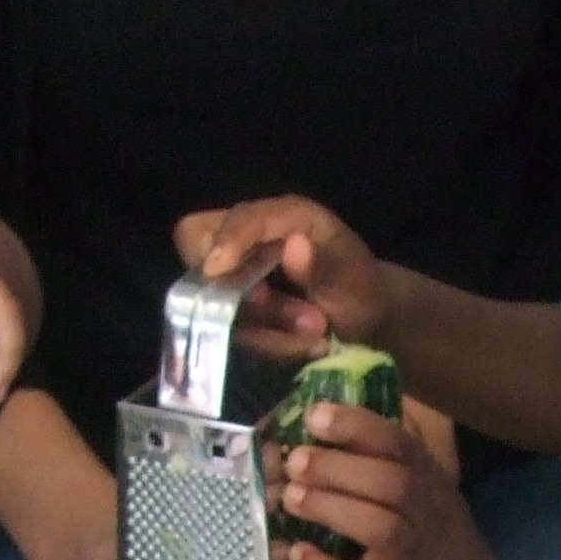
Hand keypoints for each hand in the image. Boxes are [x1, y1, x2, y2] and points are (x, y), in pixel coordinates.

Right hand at [172, 195, 387, 355]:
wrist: (362, 322)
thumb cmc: (360, 290)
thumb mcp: (355, 279)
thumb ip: (324, 265)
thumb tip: (293, 245)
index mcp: (285, 215)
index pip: (239, 217)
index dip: (225, 240)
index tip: (217, 271)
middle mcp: (252, 236)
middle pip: (198, 243)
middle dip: (233, 288)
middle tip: (285, 313)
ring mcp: (236, 269)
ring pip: (212, 296)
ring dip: (262, 326)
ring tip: (313, 331)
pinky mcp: (231, 303)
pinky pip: (226, 326)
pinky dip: (263, 342)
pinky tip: (298, 344)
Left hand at [272, 401, 518, 559]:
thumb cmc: (438, 550)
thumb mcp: (431, 498)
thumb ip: (398, 462)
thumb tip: (341, 416)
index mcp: (430, 484)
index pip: (400, 444)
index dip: (356, 425)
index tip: (315, 416)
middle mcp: (427, 517)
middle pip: (391, 482)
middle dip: (337, 466)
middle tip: (294, 462)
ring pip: (378, 528)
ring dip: (330, 507)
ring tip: (290, 497)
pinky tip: (298, 554)